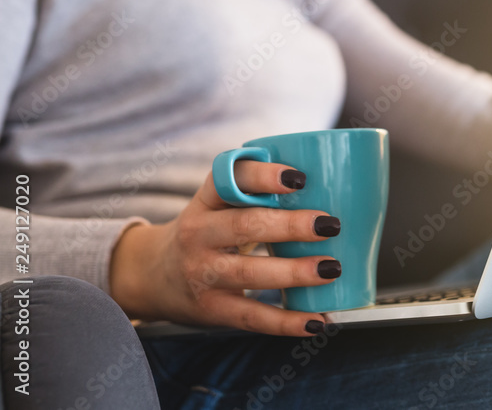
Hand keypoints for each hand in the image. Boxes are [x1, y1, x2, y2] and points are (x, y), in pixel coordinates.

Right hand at [109, 161, 341, 335]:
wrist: (152, 276)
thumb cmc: (207, 231)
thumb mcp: (218, 205)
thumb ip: (256, 193)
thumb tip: (329, 183)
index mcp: (205, 201)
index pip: (229, 179)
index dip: (263, 176)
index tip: (298, 178)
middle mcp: (198, 234)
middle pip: (245, 226)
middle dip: (290, 225)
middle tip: (329, 224)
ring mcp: (202, 274)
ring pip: (250, 272)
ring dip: (294, 272)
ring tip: (331, 268)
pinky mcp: (211, 309)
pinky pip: (252, 317)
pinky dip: (287, 322)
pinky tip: (316, 321)